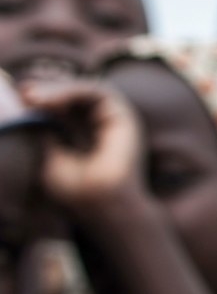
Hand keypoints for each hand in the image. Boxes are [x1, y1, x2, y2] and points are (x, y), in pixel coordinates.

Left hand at [20, 80, 145, 213]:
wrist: (103, 204)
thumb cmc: (77, 191)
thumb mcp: (49, 157)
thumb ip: (45, 133)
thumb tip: (30, 107)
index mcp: (84, 137)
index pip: (62, 109)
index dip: (40, 101)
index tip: (17, 99)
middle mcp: (100, 125)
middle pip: (71, 97)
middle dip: (45, 91)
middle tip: (21, 94)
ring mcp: (112, 119)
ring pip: (82, 90)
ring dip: (55, 89)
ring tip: (31, 97)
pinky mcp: (123, 115)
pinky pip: (96, 91)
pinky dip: (71, 90)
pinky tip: (49, 100)